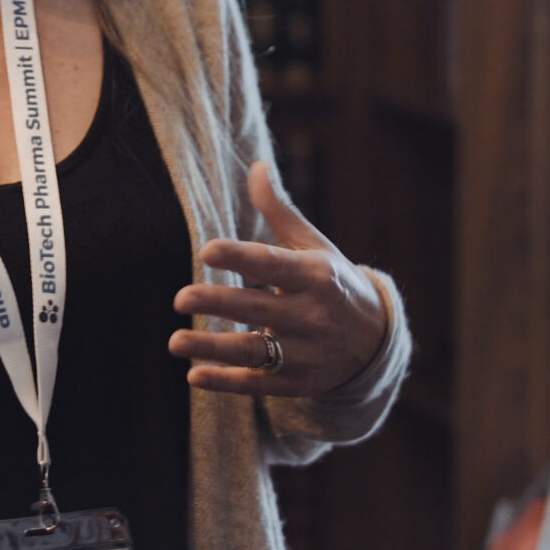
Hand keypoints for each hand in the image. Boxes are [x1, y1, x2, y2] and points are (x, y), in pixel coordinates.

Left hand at [169, 161, 388, 397]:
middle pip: (258, 308)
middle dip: (218, 303)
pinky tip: (194, 376)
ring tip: (174, 341)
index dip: (240, 257)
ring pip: (255, 350)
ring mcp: (305, 352)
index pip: (272, 264)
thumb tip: (257, 166)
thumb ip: (279, 211)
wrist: (375, 341)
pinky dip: (226, 382)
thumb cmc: (332, 283)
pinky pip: (258, 384)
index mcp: (314, 275)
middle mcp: (311, 314)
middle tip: (181, 298)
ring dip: (213, 348)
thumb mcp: (314, 246)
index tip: (207, 250)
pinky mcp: (297, 382)